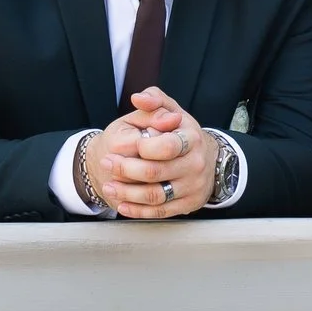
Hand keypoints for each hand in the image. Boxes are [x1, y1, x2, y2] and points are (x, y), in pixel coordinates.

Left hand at [92, 88, 215, 218]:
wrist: (205, 159)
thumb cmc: (180, 133)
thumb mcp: (171, 110)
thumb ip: (154, 100)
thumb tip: (138, 98)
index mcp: (192, 138)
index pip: (167, 146)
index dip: (142, 147)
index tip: (124, 145)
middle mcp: (196, 164)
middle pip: (155, 172)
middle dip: (125, 169)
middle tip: (106, 163)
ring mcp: (193, 186)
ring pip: (155, 196)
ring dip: (127, 193)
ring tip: (109, 186)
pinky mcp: (188, 205)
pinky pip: (159, 212)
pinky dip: (137, 210)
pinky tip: (122, 203)